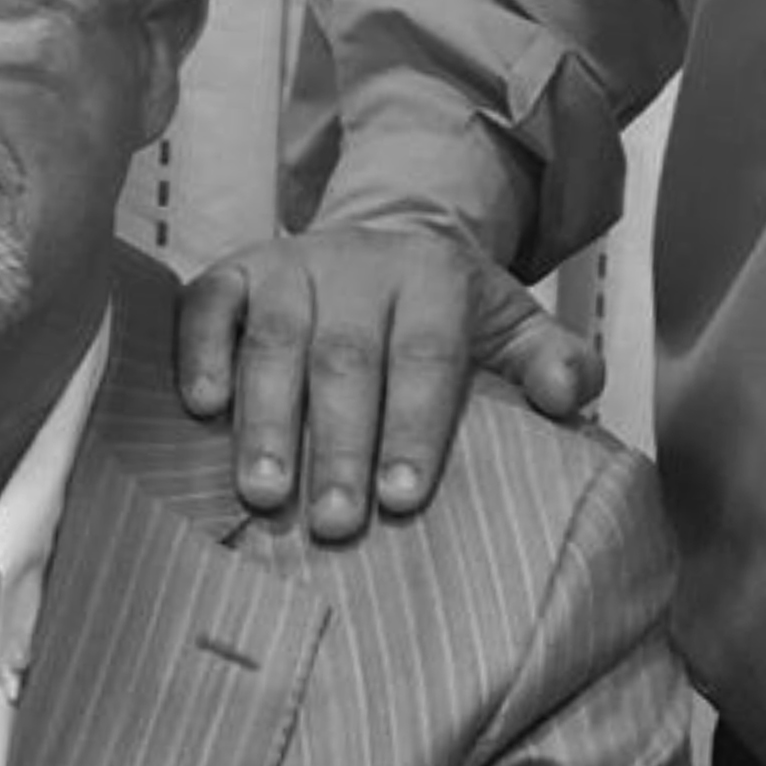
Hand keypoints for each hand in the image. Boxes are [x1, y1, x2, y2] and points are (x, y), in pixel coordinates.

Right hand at [175, 226, 604, 539]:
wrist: (383, 241)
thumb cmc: (446, 314)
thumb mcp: (513, 326)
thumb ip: (555, 361)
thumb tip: (565, 399)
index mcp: (434, 277)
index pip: (427, 355)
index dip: (414, 427)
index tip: (402, 500)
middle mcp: (359, 263)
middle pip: (346, 356)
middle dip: (337, 442)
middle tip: (332, 524)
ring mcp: (290, 263)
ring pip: (274, 338)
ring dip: (265, 416)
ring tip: (262, 490)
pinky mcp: (235, 270)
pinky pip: (208, 303)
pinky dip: (200, 352)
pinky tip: (200, 408)